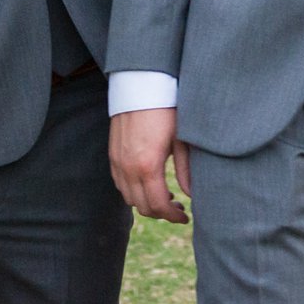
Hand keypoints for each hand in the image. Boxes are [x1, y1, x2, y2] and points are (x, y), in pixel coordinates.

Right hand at [110, 107, 191, 222]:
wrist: (141, 86)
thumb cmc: (166, 110)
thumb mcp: (181, 140)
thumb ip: (186, 170)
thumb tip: (191, 195)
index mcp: (148, 166)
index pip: (159, 205)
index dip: (173, 216)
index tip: (186, 216)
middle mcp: (128, 168)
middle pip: (142, 207)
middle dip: (161, 213)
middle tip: (178, 207)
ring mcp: (117, 162)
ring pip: (129, 198)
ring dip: (146, 203)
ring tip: (165, 196)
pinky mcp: (112, 155)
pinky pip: (120, 185)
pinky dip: (133, 192)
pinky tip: (148, 184)